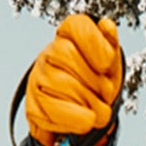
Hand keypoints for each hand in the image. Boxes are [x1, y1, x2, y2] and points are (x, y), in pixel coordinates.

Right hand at [24, 15, 123, 144]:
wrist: (84, 113)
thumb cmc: (98, 81)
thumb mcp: (111, 62)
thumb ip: (110, 42)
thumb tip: (107, 26)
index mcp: (70, 36)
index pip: (77, 26)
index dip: (94, 44)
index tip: (106, 64)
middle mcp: (49, 53)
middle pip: (66, 53)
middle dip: (94, 79)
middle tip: (106, 93)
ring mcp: (38, 78)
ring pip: (60, 83)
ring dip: (89, 102)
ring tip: (98, 108)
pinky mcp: (34, 106)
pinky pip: (51, 111)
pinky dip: (75, 120)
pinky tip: (85, 119)